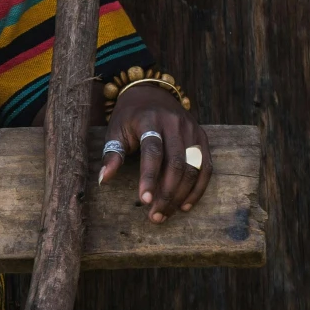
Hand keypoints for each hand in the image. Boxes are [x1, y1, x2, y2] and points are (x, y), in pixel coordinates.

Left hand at [98, 81, 212, 223]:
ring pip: (193, 168)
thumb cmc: (129, 117)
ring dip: (181, 195)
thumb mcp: (115, 130)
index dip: (149, 177)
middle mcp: (175, 124)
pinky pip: (205, 167)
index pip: (153, 151)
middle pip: (176, 163)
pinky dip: (197, 189)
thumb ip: (112, 154)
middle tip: (155, 216)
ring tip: (165, 214)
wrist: (152, 93)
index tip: (144, 201)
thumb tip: (103, 180)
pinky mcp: (202, 137)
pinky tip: (184, 205)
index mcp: (150, 120)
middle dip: (166, 193)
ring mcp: (191, 130)